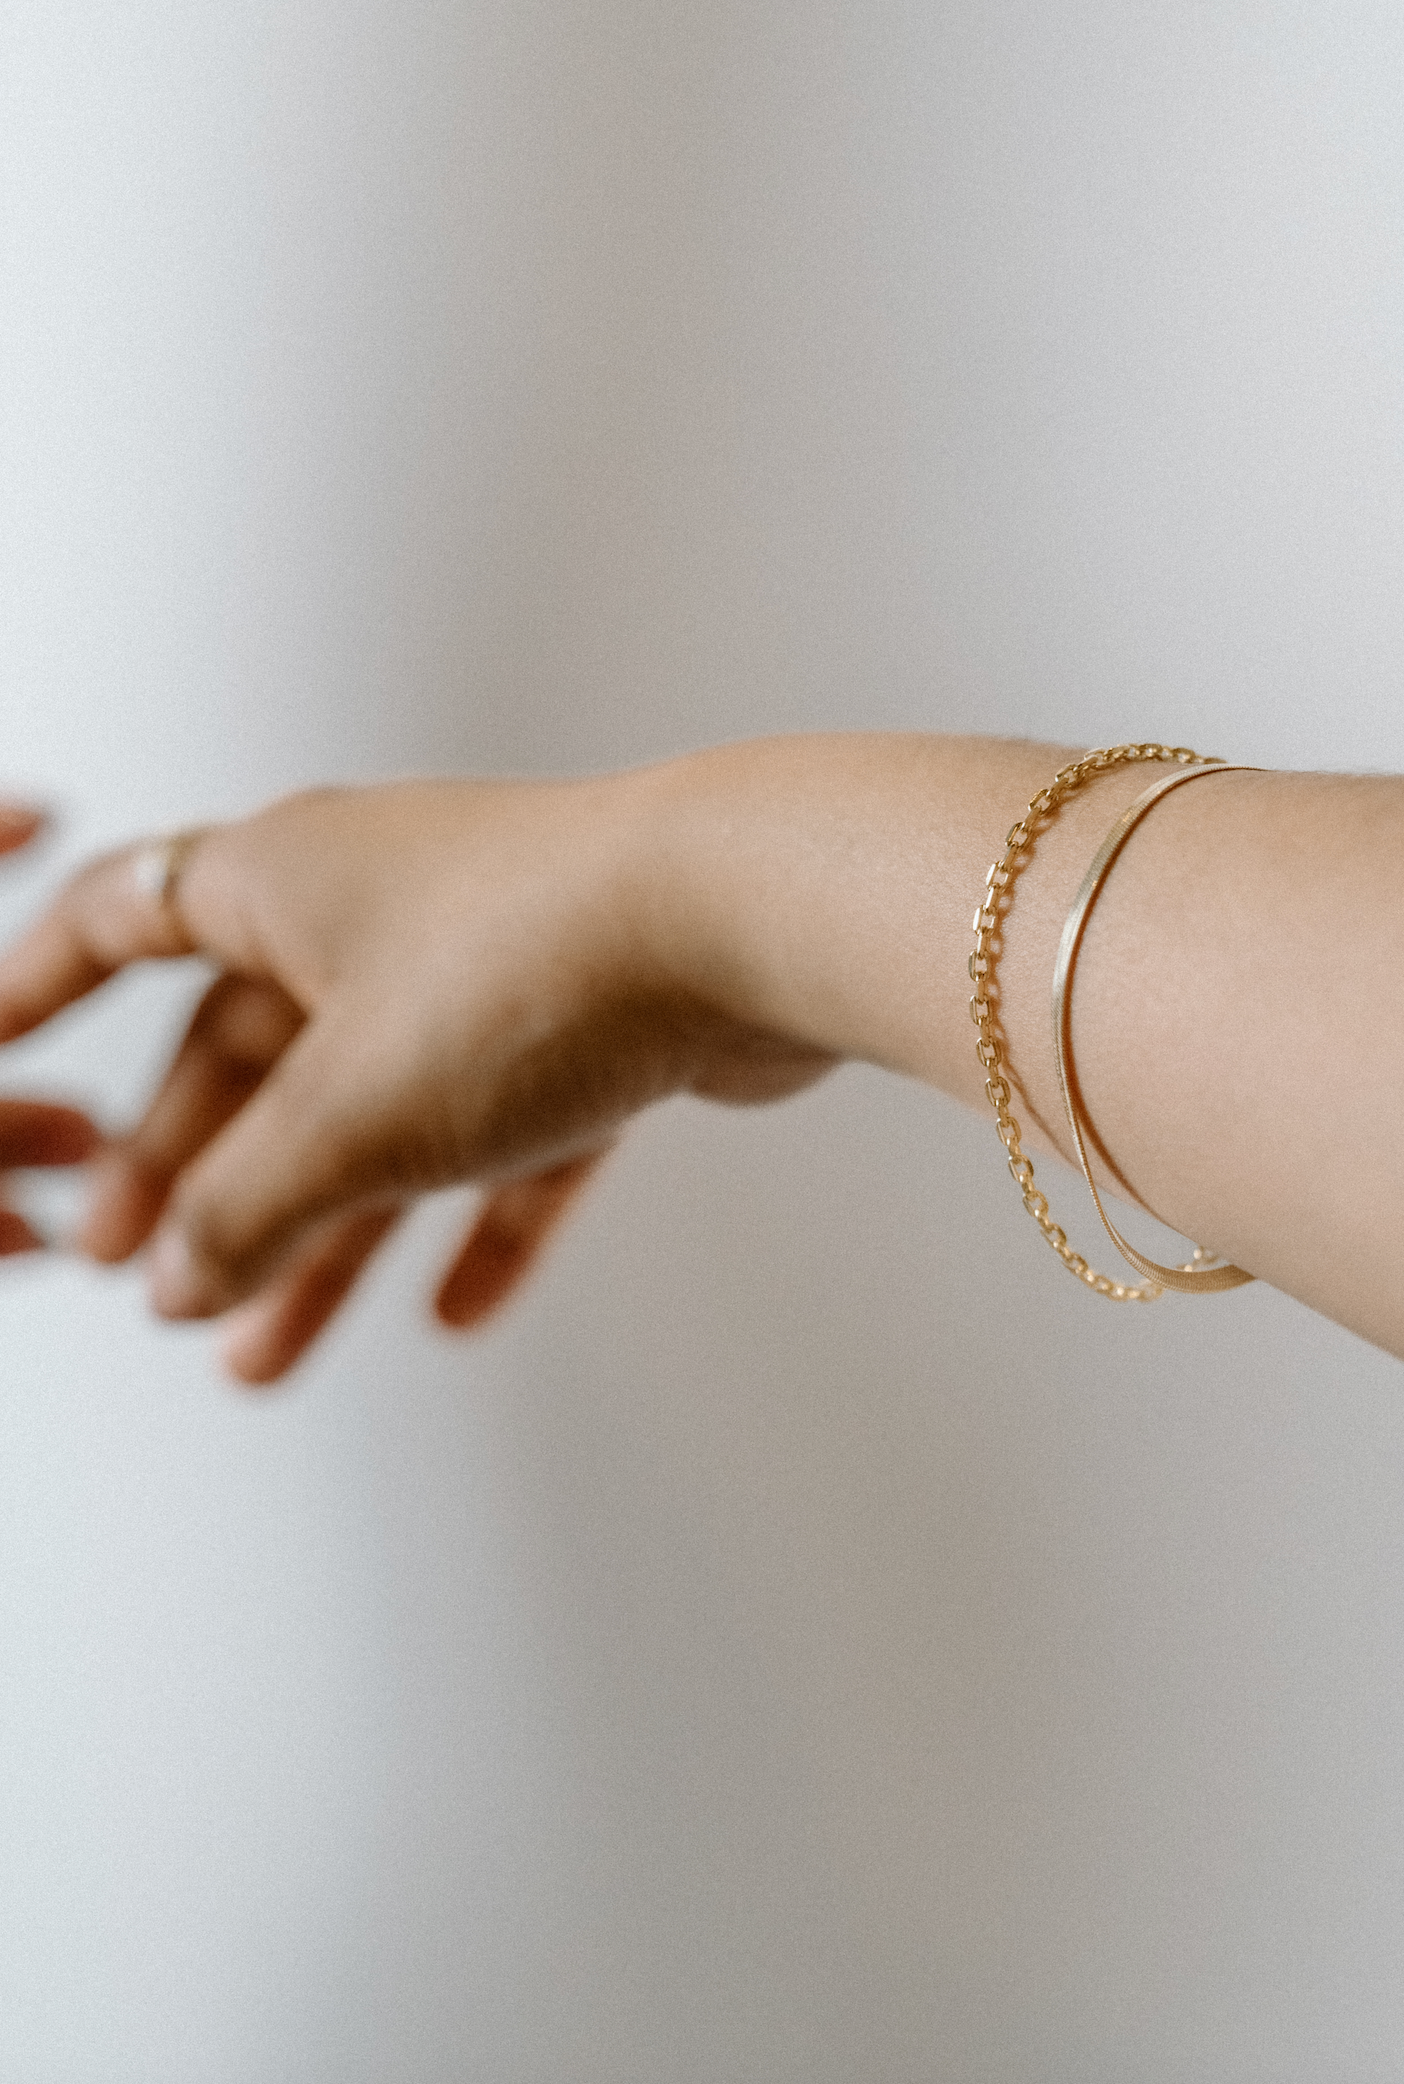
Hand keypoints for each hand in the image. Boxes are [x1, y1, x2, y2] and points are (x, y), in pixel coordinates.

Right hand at [0, 776, 833, 1381]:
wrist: (751, 922)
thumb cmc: (533, 964)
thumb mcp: (349, 1110)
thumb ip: (246, 1205)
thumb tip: (181, 1278)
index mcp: (287, 879)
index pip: (122, 919)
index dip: (39, 986)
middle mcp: (381, 907)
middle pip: (249, 1053)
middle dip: (194, 1180)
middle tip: (151, 1288)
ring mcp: (491, 965)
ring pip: (376, 1115)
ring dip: (320, 1237)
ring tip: (261, 1358)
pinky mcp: (591, 1024)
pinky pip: (507, 1139)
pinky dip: (475, 1222)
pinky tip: (454, 1314)